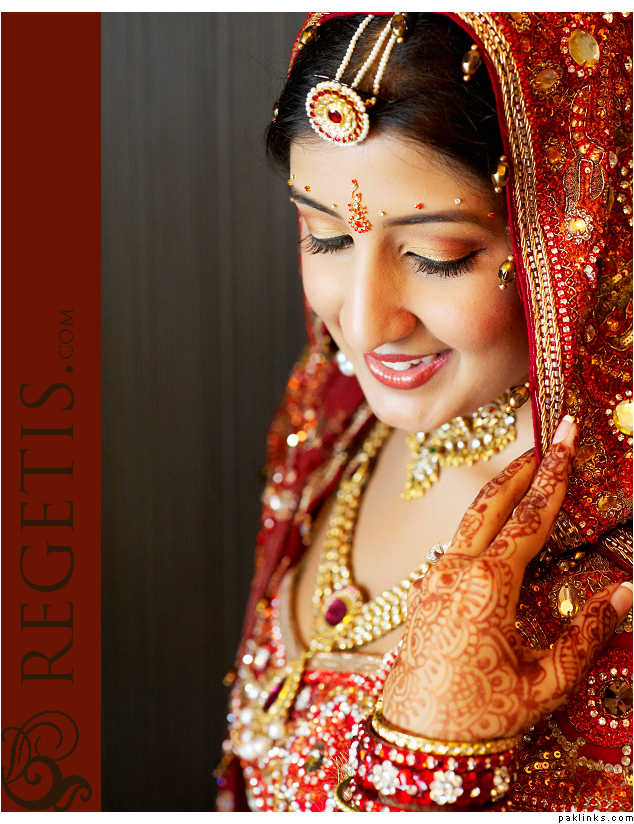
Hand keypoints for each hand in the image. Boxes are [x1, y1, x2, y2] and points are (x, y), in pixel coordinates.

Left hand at [382, 416, 631, 741]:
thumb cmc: (479, 716)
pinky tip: (497, 532)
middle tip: (544, 440)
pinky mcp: (424, 592)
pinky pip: (456, 545)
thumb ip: (587, 634)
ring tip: (525, 477)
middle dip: (520, 468)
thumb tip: (625, 593)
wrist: (415, 740)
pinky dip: (481, 526)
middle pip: (490, 503)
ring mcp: (433, 579)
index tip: (564, 437)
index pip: (529, 518)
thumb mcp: (545, 682)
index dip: (553, 475)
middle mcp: (454, 572)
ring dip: (498, 494)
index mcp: (487, 586)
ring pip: (468, 521)